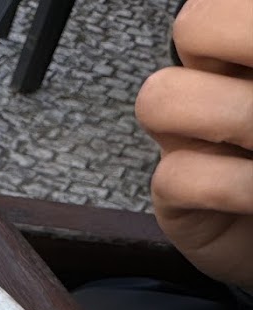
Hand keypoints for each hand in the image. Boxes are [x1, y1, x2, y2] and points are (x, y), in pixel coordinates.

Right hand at [135, 0, 252, 290]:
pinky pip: (176, 174)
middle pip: (193, 25)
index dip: (247, 19)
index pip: (225, 8)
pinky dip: (232, 185)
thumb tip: (251, 90)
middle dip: (240, 43)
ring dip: (235, 116)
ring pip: (162, 98)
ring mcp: (189, 137)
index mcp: (247, 50)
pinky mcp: (176, 195)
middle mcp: (217, 82)